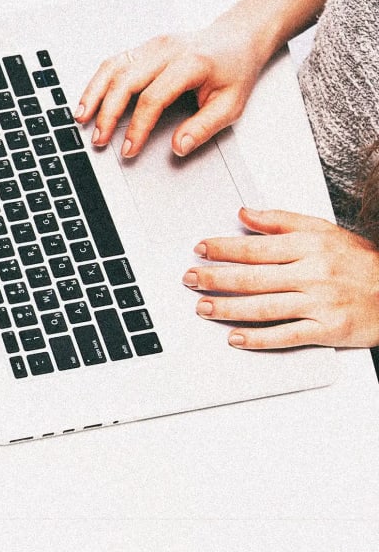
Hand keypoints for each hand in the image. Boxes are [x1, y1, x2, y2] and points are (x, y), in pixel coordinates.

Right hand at [76, 18, 267, 157]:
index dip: (138, 127)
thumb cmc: (234, 70)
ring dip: (93, 94)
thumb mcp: (231, 104)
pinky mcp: (144, 47)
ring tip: (81, 117)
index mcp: (191, 63)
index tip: (130, 148)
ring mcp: (152, 45)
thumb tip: (179, 147)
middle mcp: (167, 50)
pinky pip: (114, 62)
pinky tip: (88, 99)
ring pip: (113, 68)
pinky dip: (97, 82)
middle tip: (99, 139)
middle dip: (107, 113)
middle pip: (126, 81)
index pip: (154, 98)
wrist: (237, 38)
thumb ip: (204, 127)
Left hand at [184, 208, 378, 348]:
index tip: (200, 249)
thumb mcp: (325, 230)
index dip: (223, 248)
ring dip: (228, 309)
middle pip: (253, 278)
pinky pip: (286, 335)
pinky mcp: (327, 330)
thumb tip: (245, 213)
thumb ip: (281, 221)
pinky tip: (235, 338)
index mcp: (310, 247)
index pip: (256, 248)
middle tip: (190, 279)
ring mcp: (319, 304)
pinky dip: (258, 339)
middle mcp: (313, 274)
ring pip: (264, 307)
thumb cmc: (362, 263)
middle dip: (215, 278)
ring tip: (203, 307)